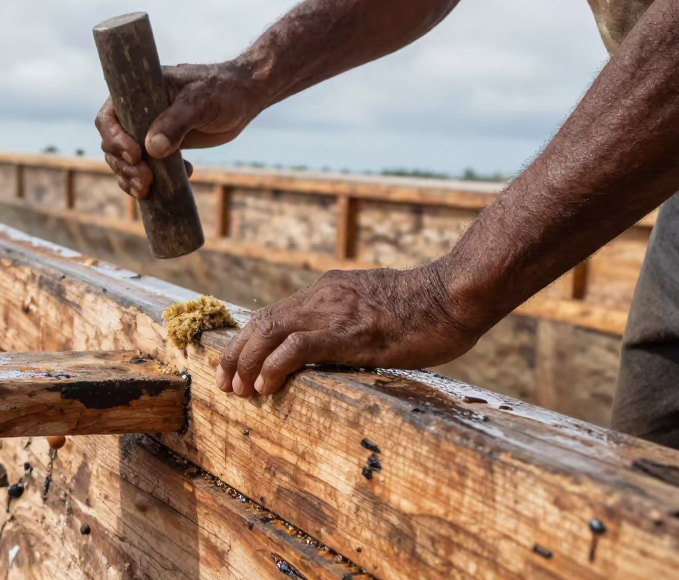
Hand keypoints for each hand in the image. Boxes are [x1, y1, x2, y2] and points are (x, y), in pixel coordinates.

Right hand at [96, 60, 266, 197]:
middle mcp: (136, 113)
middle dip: (124, 167)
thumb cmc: (222, 90)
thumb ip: (177, 122)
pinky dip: (148, 182)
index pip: (109, 118)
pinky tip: (169, 186)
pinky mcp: (161, 148)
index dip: (115, 139)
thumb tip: (151, 148)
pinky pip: (143, 169)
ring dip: (132, 178)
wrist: (243, 97)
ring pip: (124, 161)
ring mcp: (147, 131)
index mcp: (136, 93)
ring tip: (149, 190)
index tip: (136, 156)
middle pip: (113, 145)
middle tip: (146, 181)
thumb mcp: (201, 101)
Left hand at [215, 264, 484, 396]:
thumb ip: (350, 319)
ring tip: (237, 389)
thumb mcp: (376, 307)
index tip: (234, 365)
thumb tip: (334, 345)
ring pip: (272, 332)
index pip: (274, 314)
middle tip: (223, 382)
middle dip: (237, 354)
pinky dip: (275, 365)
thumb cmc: (427, 308)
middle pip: (263, 322)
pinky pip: (299, 347)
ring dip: (248, 363)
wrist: (455, 294)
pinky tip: (265, 384)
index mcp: (328, 290)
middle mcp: (324, 297)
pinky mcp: (350, 333)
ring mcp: (335, 313)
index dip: (249, 341)